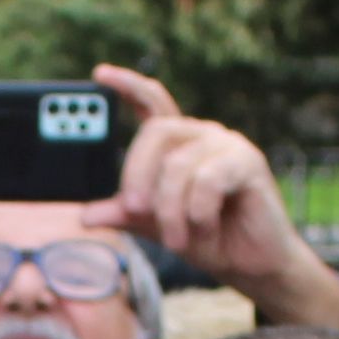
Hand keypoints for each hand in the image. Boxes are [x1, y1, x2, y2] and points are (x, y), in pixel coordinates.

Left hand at [95, 66, 338, 326]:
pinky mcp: (248, 162)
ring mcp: (227, 145)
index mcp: (179, 144)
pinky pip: (208, 179)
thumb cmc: (209, 239)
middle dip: (137, 172)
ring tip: (177, 240)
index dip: (128, 85)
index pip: (153, 103)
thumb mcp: (156, 226)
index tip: (100, 73)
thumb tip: (85, 214)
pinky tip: (204, 227)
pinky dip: (198, 211)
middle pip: (156, 131)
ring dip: (170, 209)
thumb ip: (125, 214)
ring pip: (179, 164)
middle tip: (132, 208)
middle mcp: (203, 136)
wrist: (252, 265)